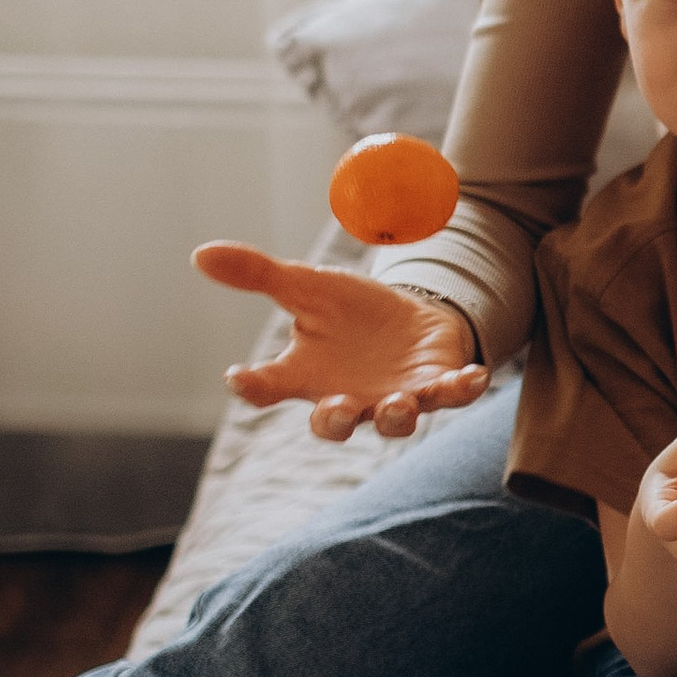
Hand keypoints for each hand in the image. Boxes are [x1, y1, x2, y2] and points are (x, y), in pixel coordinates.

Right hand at [193, 242, 487, 442]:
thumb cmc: (349, 312)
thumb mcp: (305, 287)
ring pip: (394, 419)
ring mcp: (395, 397)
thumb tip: (199, 253)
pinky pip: (452, 394)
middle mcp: (349, 398)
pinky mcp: (438, 386)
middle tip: (334, 409)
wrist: (407, 317)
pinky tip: (476, 376)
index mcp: (307, 377)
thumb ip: (258, 275)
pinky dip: (463, 388)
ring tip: (398, 405)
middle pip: (335, 422)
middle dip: (335, 420)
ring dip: (397, 415)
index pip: (270, 388)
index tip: (239, 376)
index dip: (253, 386)